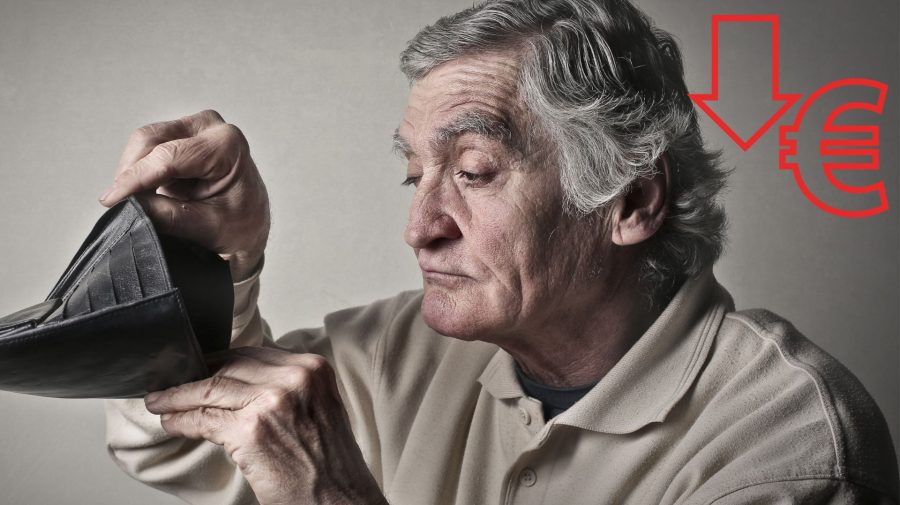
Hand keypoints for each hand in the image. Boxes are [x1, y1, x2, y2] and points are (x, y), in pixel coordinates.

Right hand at [100, 110, 269, 281]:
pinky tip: (141, 192)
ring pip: (144, 142)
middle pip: (151, 141)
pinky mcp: (181, 136)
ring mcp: (195, 128)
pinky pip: (147, 148)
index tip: (112, 200)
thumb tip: (130, 204)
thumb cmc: (239, 227)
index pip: (168, 157)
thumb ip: (169, 216)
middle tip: (119, 204)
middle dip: (130, 173)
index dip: (135, 178)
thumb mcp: (207, 227)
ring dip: (132, 171)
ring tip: (134, 201)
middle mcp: (211, 127)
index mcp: (227, 145)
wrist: (249, 228)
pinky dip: (138, 170)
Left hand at [143, 347, 386, 504]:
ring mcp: (272, 402)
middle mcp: (295, 378)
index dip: (222, 361)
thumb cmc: (331, 464)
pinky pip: (204, 419)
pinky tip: (170, 423)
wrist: (341, 500)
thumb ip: (290, 388)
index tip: (203, 367)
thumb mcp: (320, 409)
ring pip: (211, 388)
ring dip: (178, 396)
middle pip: (231, 366)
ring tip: (160, 402)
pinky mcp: (251, 431)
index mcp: (314, 369)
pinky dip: (181, 420)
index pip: (255, 354)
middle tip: (174, 384)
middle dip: (198, 375)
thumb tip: (242, 382)